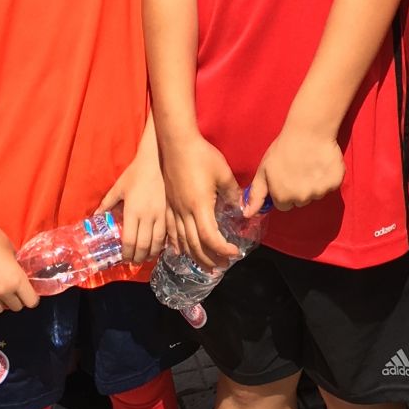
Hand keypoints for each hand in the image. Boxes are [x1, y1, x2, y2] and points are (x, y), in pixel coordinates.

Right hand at [0, 220, 38, 312]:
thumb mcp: (14, 254)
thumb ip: (18, 270)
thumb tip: (22, 278)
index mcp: (17, 280)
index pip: (31, 302)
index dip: (32, 298)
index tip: (30, 292)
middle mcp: (3, 291)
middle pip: (16, 307)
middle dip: (18, 300)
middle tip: (15, 291)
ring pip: (0, 310)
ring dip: (3, 303)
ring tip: (1, 293)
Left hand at [99, 153, 168, 264]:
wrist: (156, 161)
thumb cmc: (134, 174)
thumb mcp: (117, 188)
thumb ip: (106, 204)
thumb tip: (95, 217)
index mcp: (132, 212)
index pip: (129, 241)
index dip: (126, 254)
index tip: (123, 259)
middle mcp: (147, 217)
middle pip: (143, 246)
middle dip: (137, 258)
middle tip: (133, 262)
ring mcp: (160, 215)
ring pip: (157, 243)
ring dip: (150, 254)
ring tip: (145, 258)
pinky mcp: (169, 212)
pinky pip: (168, 233)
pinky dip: (163, 244)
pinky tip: (159, 248)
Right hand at [160, 133, 240, 265]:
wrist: (176, 142)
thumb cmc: (202, 155)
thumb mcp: (223, 173)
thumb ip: (232, 193)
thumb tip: (241, 207)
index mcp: (199, 206)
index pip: (210, 237)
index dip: (222, 249)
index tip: (234, 253)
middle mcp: (184, 212)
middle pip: (195, 244)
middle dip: (210, 258)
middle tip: (222, 266)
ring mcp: (173, 209)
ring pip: (181, 241)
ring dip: (195, 255)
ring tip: (206, 264)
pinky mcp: (166, 204)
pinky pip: (170, 231)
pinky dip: (177, 244)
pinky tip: (181, 250)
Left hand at [249, 125, 342, 213]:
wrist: (308, 131)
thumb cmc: (283, 149)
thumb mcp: (264, 170)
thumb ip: (257, 194)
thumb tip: (248, 214)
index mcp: (284, 197)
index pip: (283, 205)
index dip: (283, 191)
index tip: (285, 177)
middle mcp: (302, 198)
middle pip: (300, 201)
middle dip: (298, 189)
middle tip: (298, 169)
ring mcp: (320, 192)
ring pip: (315, 194)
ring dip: (313, 184)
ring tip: (310, 165)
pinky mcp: (335, 183)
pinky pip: (330, 186)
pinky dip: (327, 178)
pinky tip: (321, 164)